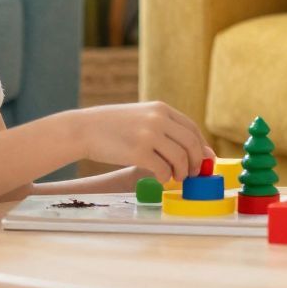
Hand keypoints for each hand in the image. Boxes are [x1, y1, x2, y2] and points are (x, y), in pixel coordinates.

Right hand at [76, 102, 209, 184]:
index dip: (201, 147)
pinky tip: (160, 178)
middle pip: (192, 144)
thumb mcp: (141, 117)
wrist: (83, 129)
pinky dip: (165, 178)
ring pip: (180, 158)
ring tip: (175, 177)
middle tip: (191, 174)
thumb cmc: (113, 126)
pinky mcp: (138, 152)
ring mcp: (149, 135)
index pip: (192, 129)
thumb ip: (164, 128)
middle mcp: (158, 119)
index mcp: (161, 109)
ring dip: (181, 172)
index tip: (202, 160)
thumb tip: (191, 148)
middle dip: (196, 162)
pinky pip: (163, 170)